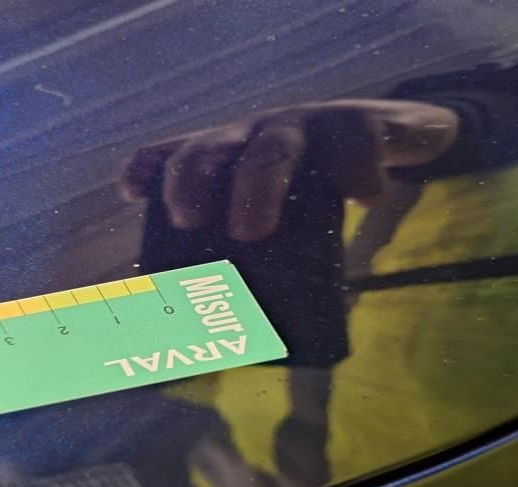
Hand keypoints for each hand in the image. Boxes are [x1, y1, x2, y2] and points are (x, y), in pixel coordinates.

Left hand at [121, 99, 457, 240]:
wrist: (389, 133)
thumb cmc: (322, 186)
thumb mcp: (283, 212)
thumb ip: (251, 255)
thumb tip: (220, 332)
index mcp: (235, 156)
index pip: (178, 152)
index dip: (149, 167)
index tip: (129, 191)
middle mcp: (259, 134)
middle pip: (212, 147)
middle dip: (192, 179)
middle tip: (185, 220)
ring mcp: (308, 125)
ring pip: (273, 148)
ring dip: (257, 187)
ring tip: (251, 232)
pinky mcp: (360, 123)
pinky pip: (355, 138)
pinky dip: (357, 170)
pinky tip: (364, 198)